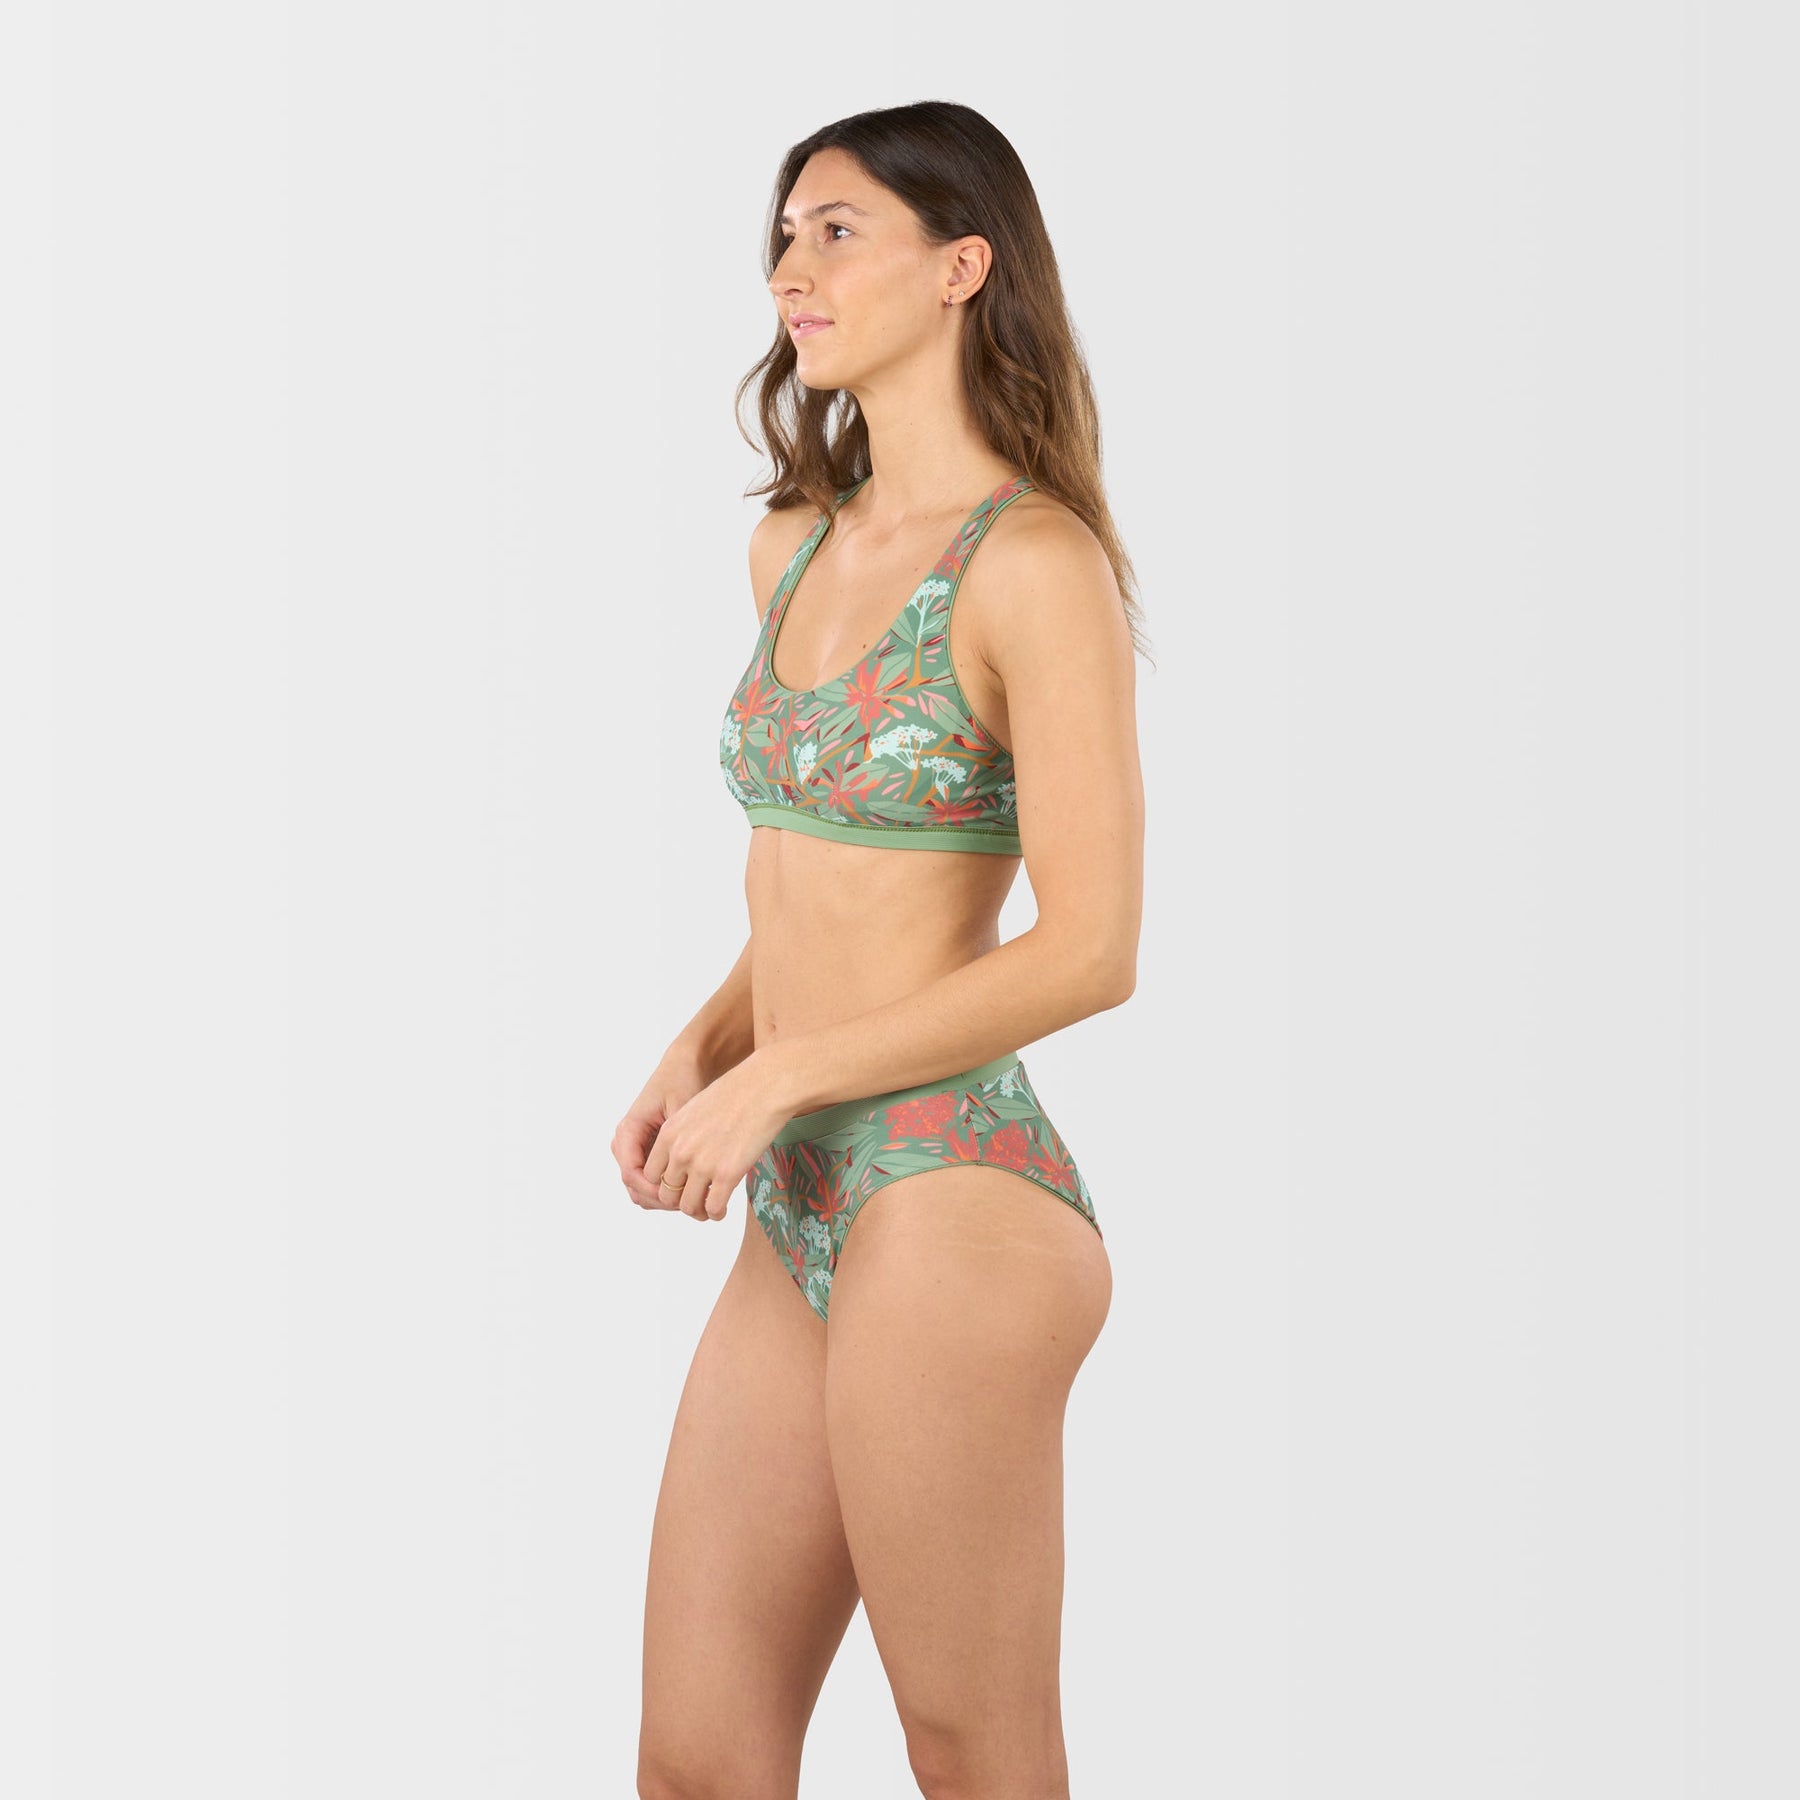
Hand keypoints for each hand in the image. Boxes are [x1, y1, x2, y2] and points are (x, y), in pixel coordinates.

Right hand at [614, 1050, 708, 1208]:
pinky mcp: (648, 1154)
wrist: (684, 1066)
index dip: (655, 1190)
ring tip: (696, 1199)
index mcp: (628, 1131)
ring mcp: (635, 1150)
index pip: (632, 1173)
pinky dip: (670, 1190)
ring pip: (642, 1190)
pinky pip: (652, 1182)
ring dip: (666, 1198)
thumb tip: (682, 1174)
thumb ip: (678, 1140)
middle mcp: (626, 1143)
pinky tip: (695, 1189)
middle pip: (635, 1187)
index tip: (682, 1195)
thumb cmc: (682, 1080)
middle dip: (662, 1199)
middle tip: (693, 1205)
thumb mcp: (681, 1108)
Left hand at [642, 1049, 793, 1222]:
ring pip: (687, 1206)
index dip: (666, 1183)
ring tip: (708, 1208)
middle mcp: (680, 1152)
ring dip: (697, 1211)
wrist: (763, 1087)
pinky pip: (712, 1208)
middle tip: (696, 1199)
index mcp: (669, 1135)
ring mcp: (702, 1165)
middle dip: (679, 1200)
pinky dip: (716, 1213)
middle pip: (666, 1193)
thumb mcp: (694, 1110)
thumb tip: (685, 1158)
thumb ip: (683, 1136)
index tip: (681, 1184)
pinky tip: (722, 1209)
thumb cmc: (735, 1094)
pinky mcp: (726, 1174)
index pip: (651, 1174)